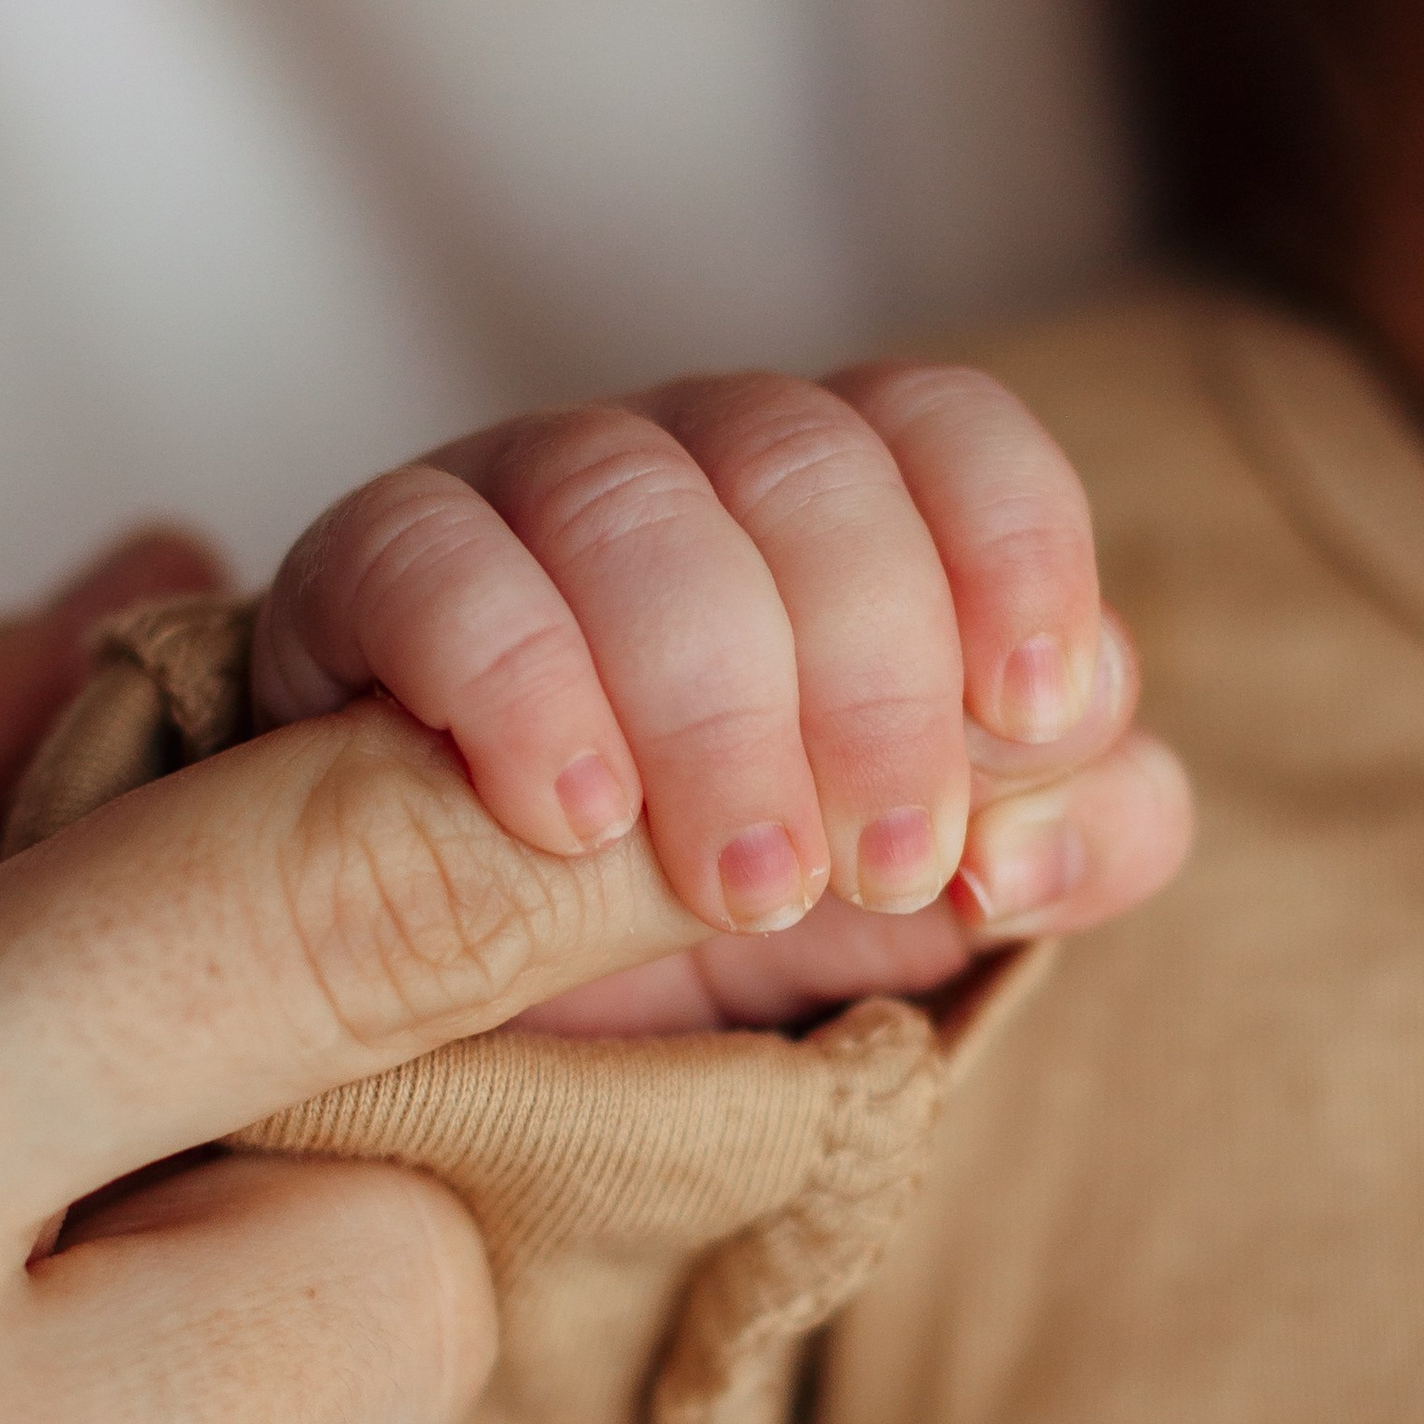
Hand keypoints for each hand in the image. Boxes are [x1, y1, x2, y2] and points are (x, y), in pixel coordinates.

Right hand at [250, 364, 1191, 1030]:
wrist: (464, 995)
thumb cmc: (711, 913)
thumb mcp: (911, 905)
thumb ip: (1059, 842)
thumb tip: (1049, 827)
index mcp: (837, 512)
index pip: (945, 427)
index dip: (1013, 544)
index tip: (1037, 708)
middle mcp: (685, 473)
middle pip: (805, 464)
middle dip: (870, 678)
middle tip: (877, 870)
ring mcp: (513, 508)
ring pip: (626, 499)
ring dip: (713, 701)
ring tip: (743, 887)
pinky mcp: (363, 576)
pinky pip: (430, 559)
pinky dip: (516, 682)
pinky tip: (570, 818)